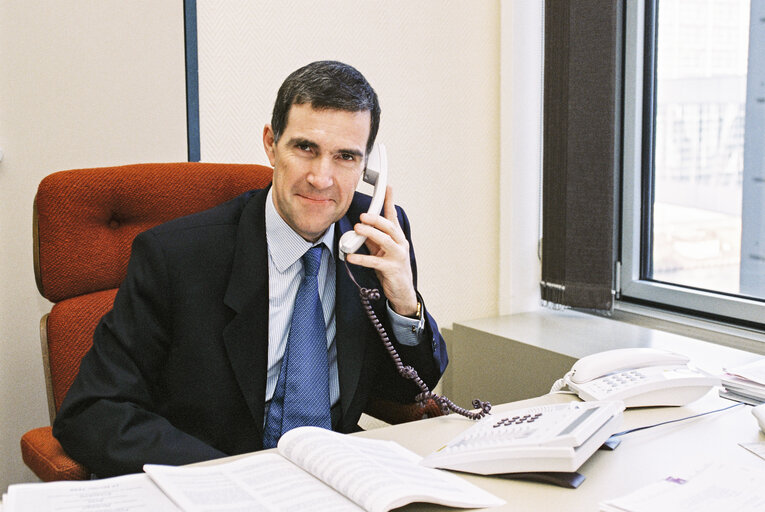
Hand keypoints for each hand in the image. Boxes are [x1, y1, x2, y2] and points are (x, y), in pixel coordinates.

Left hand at [345, 186, 418, 316]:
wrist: (402, 292)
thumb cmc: (391, 270)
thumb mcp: (381, 251)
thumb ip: (372, 240)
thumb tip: (360, 228)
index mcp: (397, 238)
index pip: (393, 217)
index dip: (390, 202)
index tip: (387, 188)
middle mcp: (400, 245)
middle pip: (390, 227)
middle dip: (376, 219)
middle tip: (363, 215)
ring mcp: (397, 257)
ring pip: (385, 241)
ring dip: (371, 233)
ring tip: (358, 229)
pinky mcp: (392, 269)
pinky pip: (375, 262)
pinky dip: (362, 258)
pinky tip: (351, 256)